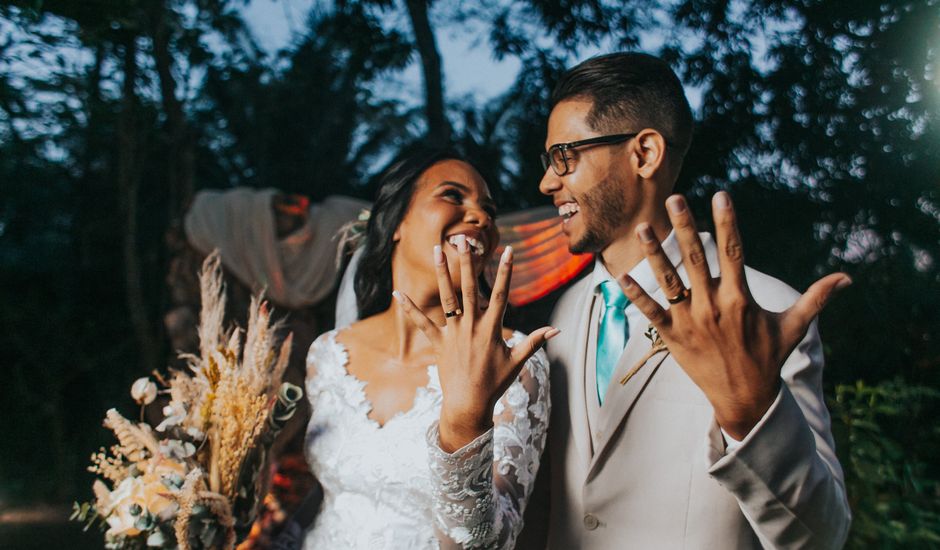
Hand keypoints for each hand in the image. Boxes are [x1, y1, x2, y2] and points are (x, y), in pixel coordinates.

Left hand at [394, 236, 558, 451]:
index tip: (509, 251)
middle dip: (468, 263)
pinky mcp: (438, 342)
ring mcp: (453, 333)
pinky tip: (398, 293)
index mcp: (492, 329)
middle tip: (464, 241)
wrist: (469, 404)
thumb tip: (556, 330)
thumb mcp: (517, 362)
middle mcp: (471, 326)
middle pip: (470, 288)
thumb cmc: (495, 384)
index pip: (501, 294)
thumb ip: (534, 341)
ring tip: (437, 250)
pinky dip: (410, 308)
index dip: (506, 271)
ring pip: (447, 297)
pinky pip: (421, 322)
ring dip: (442, 273)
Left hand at [620, 192, 850, 439]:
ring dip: (654, 254)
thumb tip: (847, 278)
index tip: (721, 196)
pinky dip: (635, 295)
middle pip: (696, 258)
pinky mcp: (672, 337)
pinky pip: (650, 312)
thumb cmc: (768, 358)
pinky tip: (620, 275)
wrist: (744, 399)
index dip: (727, 223)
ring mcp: (690, 321)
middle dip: (684, 226)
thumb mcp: (793, 327)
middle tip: (674, 198)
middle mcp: (713, 306)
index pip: (733, 252)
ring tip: (641, 228)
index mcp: (740, 298)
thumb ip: (816, 298)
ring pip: (668, 280)